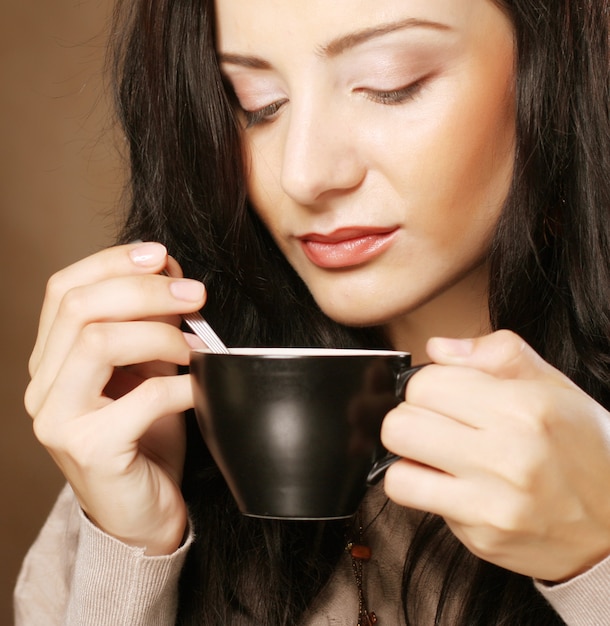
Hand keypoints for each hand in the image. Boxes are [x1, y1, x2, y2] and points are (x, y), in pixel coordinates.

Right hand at [24, 242, 205, 554]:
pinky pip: (142, 398)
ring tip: (196, 347)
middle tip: (194, 295)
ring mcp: (58, 420)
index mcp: (52, 360)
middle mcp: (43, 387)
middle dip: (144, 291)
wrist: (142, 513)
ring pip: (97, 343)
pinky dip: (183, 383)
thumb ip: (151, 326)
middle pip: (79, 308)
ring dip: (160, 334)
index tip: (161, 254)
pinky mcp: (90, 451)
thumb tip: (173, 275)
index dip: (112, 262)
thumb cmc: (145, 437)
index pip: (63, 290)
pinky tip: (203, 384)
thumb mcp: (148, 369)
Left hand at [381, 330, 609, 580]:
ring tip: (433, 454)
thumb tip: (438, 347)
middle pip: (401, 423)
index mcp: (525, 407)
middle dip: (411, 418)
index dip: (427, 385)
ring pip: (397, 468)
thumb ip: (497, 354)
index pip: (426, 383)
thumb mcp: (556, 388)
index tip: (442, 394)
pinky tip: (444, 481)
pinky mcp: (482, 536)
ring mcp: (494, 501)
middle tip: (435, 424)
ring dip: (407, 457)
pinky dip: (418, 488)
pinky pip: (414, 502)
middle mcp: (509, 455)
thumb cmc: (586, 452)